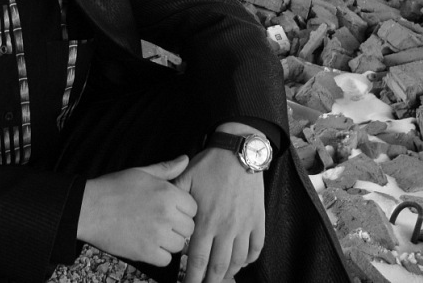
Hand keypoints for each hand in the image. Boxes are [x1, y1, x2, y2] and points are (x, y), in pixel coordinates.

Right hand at [77, 155, 196, 265]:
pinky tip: (148, 243)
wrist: (89, 209)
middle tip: (163, 222)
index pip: (193, 208)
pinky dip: (159, 255)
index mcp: (167, 193)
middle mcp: (166, 214)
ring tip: (155, 233)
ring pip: (179, 245)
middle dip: (179, 226)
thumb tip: (185, 159)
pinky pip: (166, 260)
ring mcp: (156, 235)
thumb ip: (166, 168)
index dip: (183, 209)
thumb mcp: (141, 173)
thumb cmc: (113, 188)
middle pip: (189, 228)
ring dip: (170, 241)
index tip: (172, 210)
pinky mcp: (145, 252)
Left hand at [174, 127, 265, 282]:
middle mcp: (226, 228)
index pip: (198, 259)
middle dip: (210, 282)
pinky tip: (242, 262)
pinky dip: (250, 259)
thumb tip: (164, 214)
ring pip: (238, 260)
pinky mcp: (258, 220)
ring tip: (221, 278)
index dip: (192, 277)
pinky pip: (256, 247)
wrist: (239, 152)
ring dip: (229, 272)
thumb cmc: (210, 164)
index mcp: (206, 220)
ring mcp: (244, 225)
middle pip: (218, 266)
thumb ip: (174, 198)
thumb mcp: (186, 178)